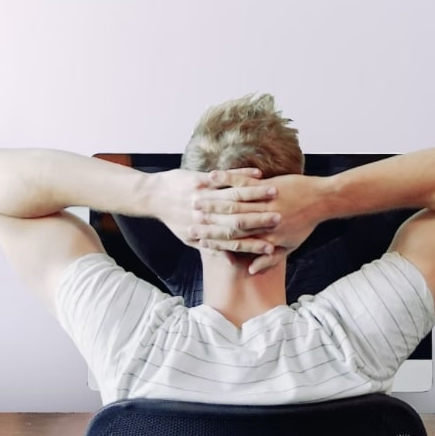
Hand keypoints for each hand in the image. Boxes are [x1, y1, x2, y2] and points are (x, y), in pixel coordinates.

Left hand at [151, 168, 280, 253]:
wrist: (153, 196)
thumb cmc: (174, 219)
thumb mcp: (189, 238)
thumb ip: (211, 249)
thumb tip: (231, 262)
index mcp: (204, 232)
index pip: (233, 242)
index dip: (253, 244)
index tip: (273, 246)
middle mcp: (204, 216)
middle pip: (238, 220)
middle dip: (261, 219)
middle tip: (281, 218)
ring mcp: (202, 196)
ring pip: (234, 196)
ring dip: (256, 193)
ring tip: (276, 192)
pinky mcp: (198, 180)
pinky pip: (224, 177)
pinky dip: (242, 175)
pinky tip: (258, 173)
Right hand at [193, 172, 324, 273]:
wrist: (322, 200)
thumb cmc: (305, 224)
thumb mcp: (290, 246)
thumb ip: (269, 259)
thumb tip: (250, 270)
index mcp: (265, 237)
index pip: (233, 241)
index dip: (213, 240)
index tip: (196, 239)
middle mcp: (262, 221)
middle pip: (228, 222)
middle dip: (206, 220)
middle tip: (188, 219)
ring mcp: (264, 202)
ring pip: (232, 202)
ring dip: (211, 200)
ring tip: (193, 198)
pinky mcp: (267, 185)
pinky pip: (242, 181)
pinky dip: (226, 178)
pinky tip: (211, 176)